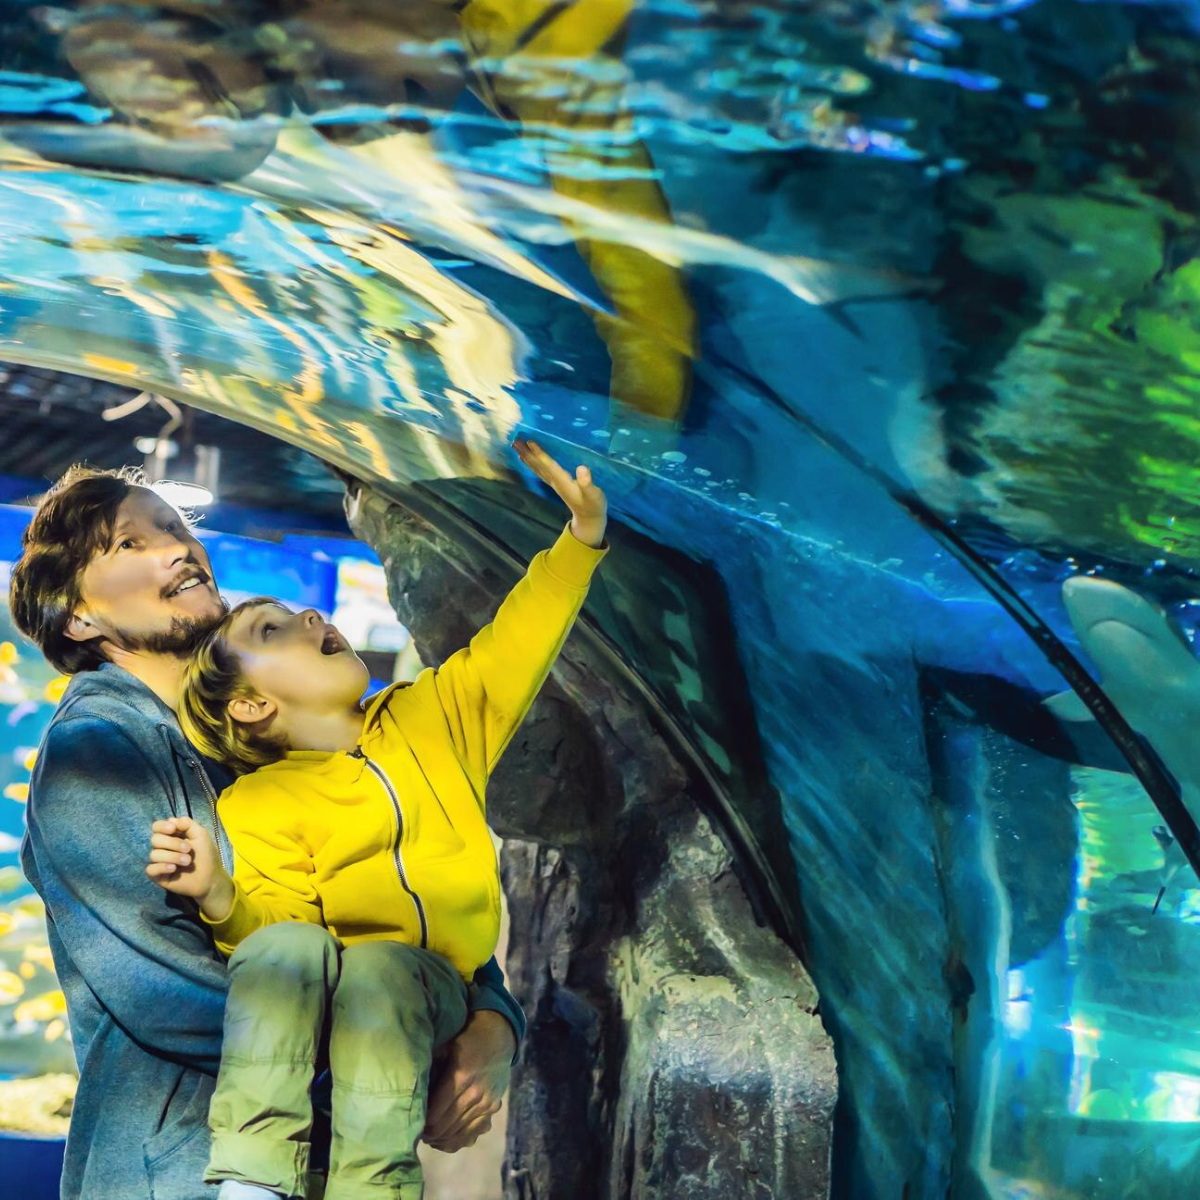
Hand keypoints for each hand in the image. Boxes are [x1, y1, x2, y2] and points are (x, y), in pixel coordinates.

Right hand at [146, 817, 231, 918]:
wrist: (210, 877)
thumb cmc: (206, 854)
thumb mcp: (201, 835)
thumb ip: (188, 824)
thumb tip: (172, 819)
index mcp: (171, 836)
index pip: (157, 827)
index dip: (162, 826)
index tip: (173, 829)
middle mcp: (163, 847)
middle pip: (155, 839)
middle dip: (172, 843)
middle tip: (188, 849)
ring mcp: (159, 862)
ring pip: (154, 854)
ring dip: (172, 856)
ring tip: (187, 861)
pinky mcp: (158, 876)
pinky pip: (150, 869)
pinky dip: (162, 867)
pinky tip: (174, 869)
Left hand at [421, 1010, 514, 1152]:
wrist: (500, 1037)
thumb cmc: (467, 1039)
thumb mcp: (446, 1046)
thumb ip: (430, 1067)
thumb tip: (410, 1089)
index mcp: (461, 1077)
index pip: (436, 1112)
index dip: (422, 1122)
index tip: (412, 1122)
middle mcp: (476, 1094)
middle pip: (446, 1126)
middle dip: (429, 1133)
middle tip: (417, 1132)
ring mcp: (487, 1104)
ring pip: (459, 1133)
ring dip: (441, 1139)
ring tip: (428, 1136)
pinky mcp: (493, 1109)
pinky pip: (473, 1134)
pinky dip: (457, 1141)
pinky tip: (444, 1140)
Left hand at [513, 438, 606, 547]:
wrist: (589, 517)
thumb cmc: (593, 505)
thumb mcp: (594, 494)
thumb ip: (587, 483)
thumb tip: (582, 468)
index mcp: (563, 482)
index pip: (549, 466)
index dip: (540, 454)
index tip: (530, 442)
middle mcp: (555, 482)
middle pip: (538, 466)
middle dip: (527, 454)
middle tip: (515, 441)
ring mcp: (554, 483)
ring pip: (537, 468)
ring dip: (526, 457)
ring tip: (516, 446)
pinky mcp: (556, 484)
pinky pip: (540, 471)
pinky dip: (532, 464)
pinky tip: (527, 459)